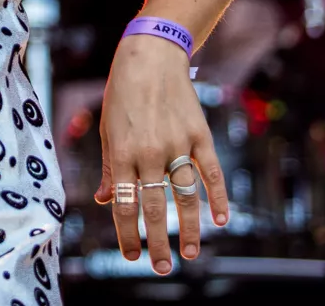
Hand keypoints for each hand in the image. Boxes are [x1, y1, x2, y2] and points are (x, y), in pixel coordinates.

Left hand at [94, 36, 228, 273]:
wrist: (149, 56)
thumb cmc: (122, 95)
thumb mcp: (108, 130)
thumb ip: (112, 168)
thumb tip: (104, 200)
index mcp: (123, 152)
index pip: (125, 203)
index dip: (128, 233)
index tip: (131, 255)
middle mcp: (150, 152)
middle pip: (156, 206)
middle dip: (157, 241)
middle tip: (162, 267)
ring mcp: (178, 143)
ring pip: (186, 196)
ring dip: (190, 228)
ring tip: (191, 254)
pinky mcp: (200, 135)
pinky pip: (211, 172)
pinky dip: (218, 196)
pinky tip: (220, 220)